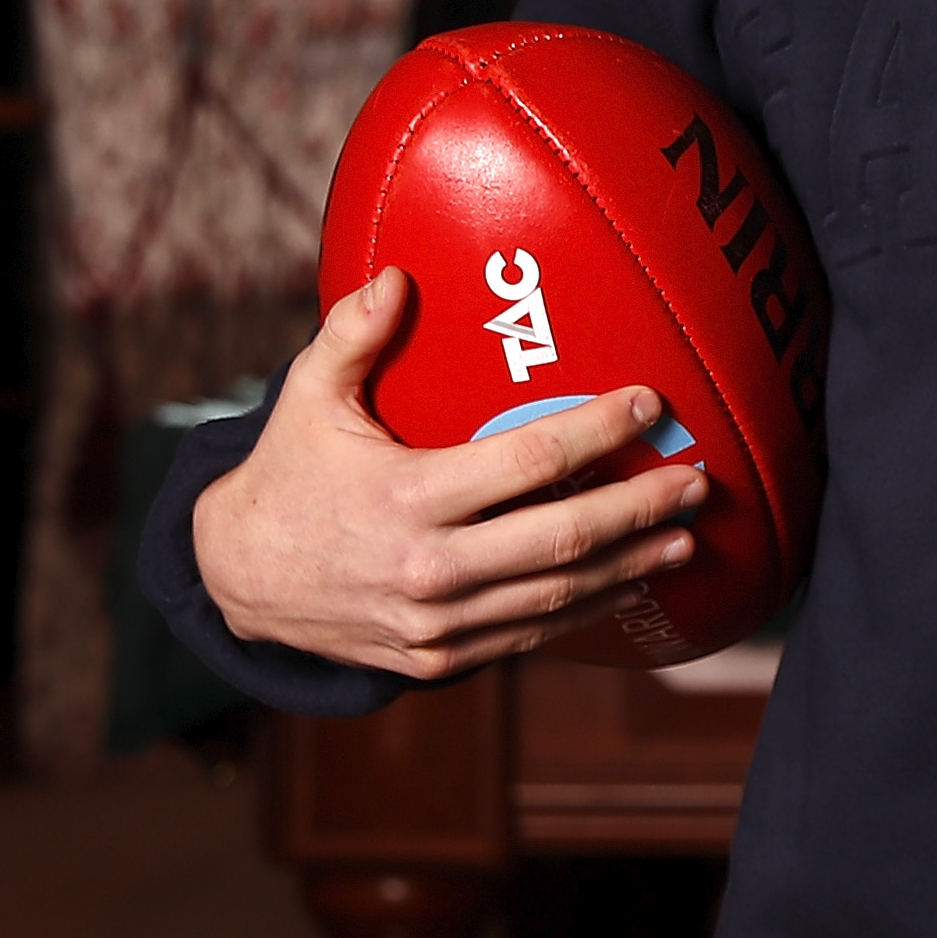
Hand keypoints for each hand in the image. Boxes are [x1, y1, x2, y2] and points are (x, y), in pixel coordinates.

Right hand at [187, 268, 711, 681]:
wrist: (239, 582)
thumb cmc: (286, 476)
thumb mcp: (307, 399)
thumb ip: (352, 335)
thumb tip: (398, 276)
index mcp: (407, 496)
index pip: (528, 459)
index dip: (598, 430)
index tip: (649, 403)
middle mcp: (430, 567)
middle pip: (564, 537)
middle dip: (641, 509)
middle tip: (697, 482)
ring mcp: (438, 623)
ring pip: (558, 597)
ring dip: (630, 567)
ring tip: (684, 538)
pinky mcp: (441, 660)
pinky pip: (530, 637)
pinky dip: (586, 611)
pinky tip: (627, 585)